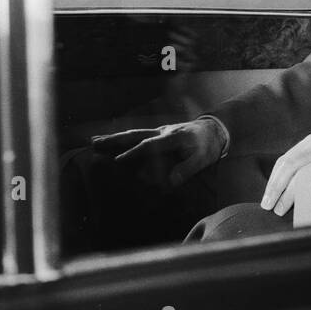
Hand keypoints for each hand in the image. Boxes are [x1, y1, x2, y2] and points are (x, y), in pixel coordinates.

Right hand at [90, 119, 224, 188]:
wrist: (215, 129)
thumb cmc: (208, 146)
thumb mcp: (203, 159)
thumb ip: (187, 169)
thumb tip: (172, 181)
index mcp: (172, 138)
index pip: (149, 145)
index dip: (133, 153)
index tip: (118, 160)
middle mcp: (163, 131)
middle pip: (136, 134)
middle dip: (115, 140)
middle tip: (95, 143)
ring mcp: (160, 130)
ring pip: (134, 133)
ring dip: (115, 137)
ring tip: (95, 140)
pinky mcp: (159, 132)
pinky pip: (139, 134)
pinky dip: (124, 137)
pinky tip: (112, 140)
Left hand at [261, 124, 310, 216]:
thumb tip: (296, 182)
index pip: (285, 161)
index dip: (274, 179)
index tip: (268, 194)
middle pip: (287, 167)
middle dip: (275, 188)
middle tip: (269, 205)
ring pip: (299, 175)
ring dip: (287, 194)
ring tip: (280, 208)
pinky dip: (306, 193)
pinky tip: (301, 203)